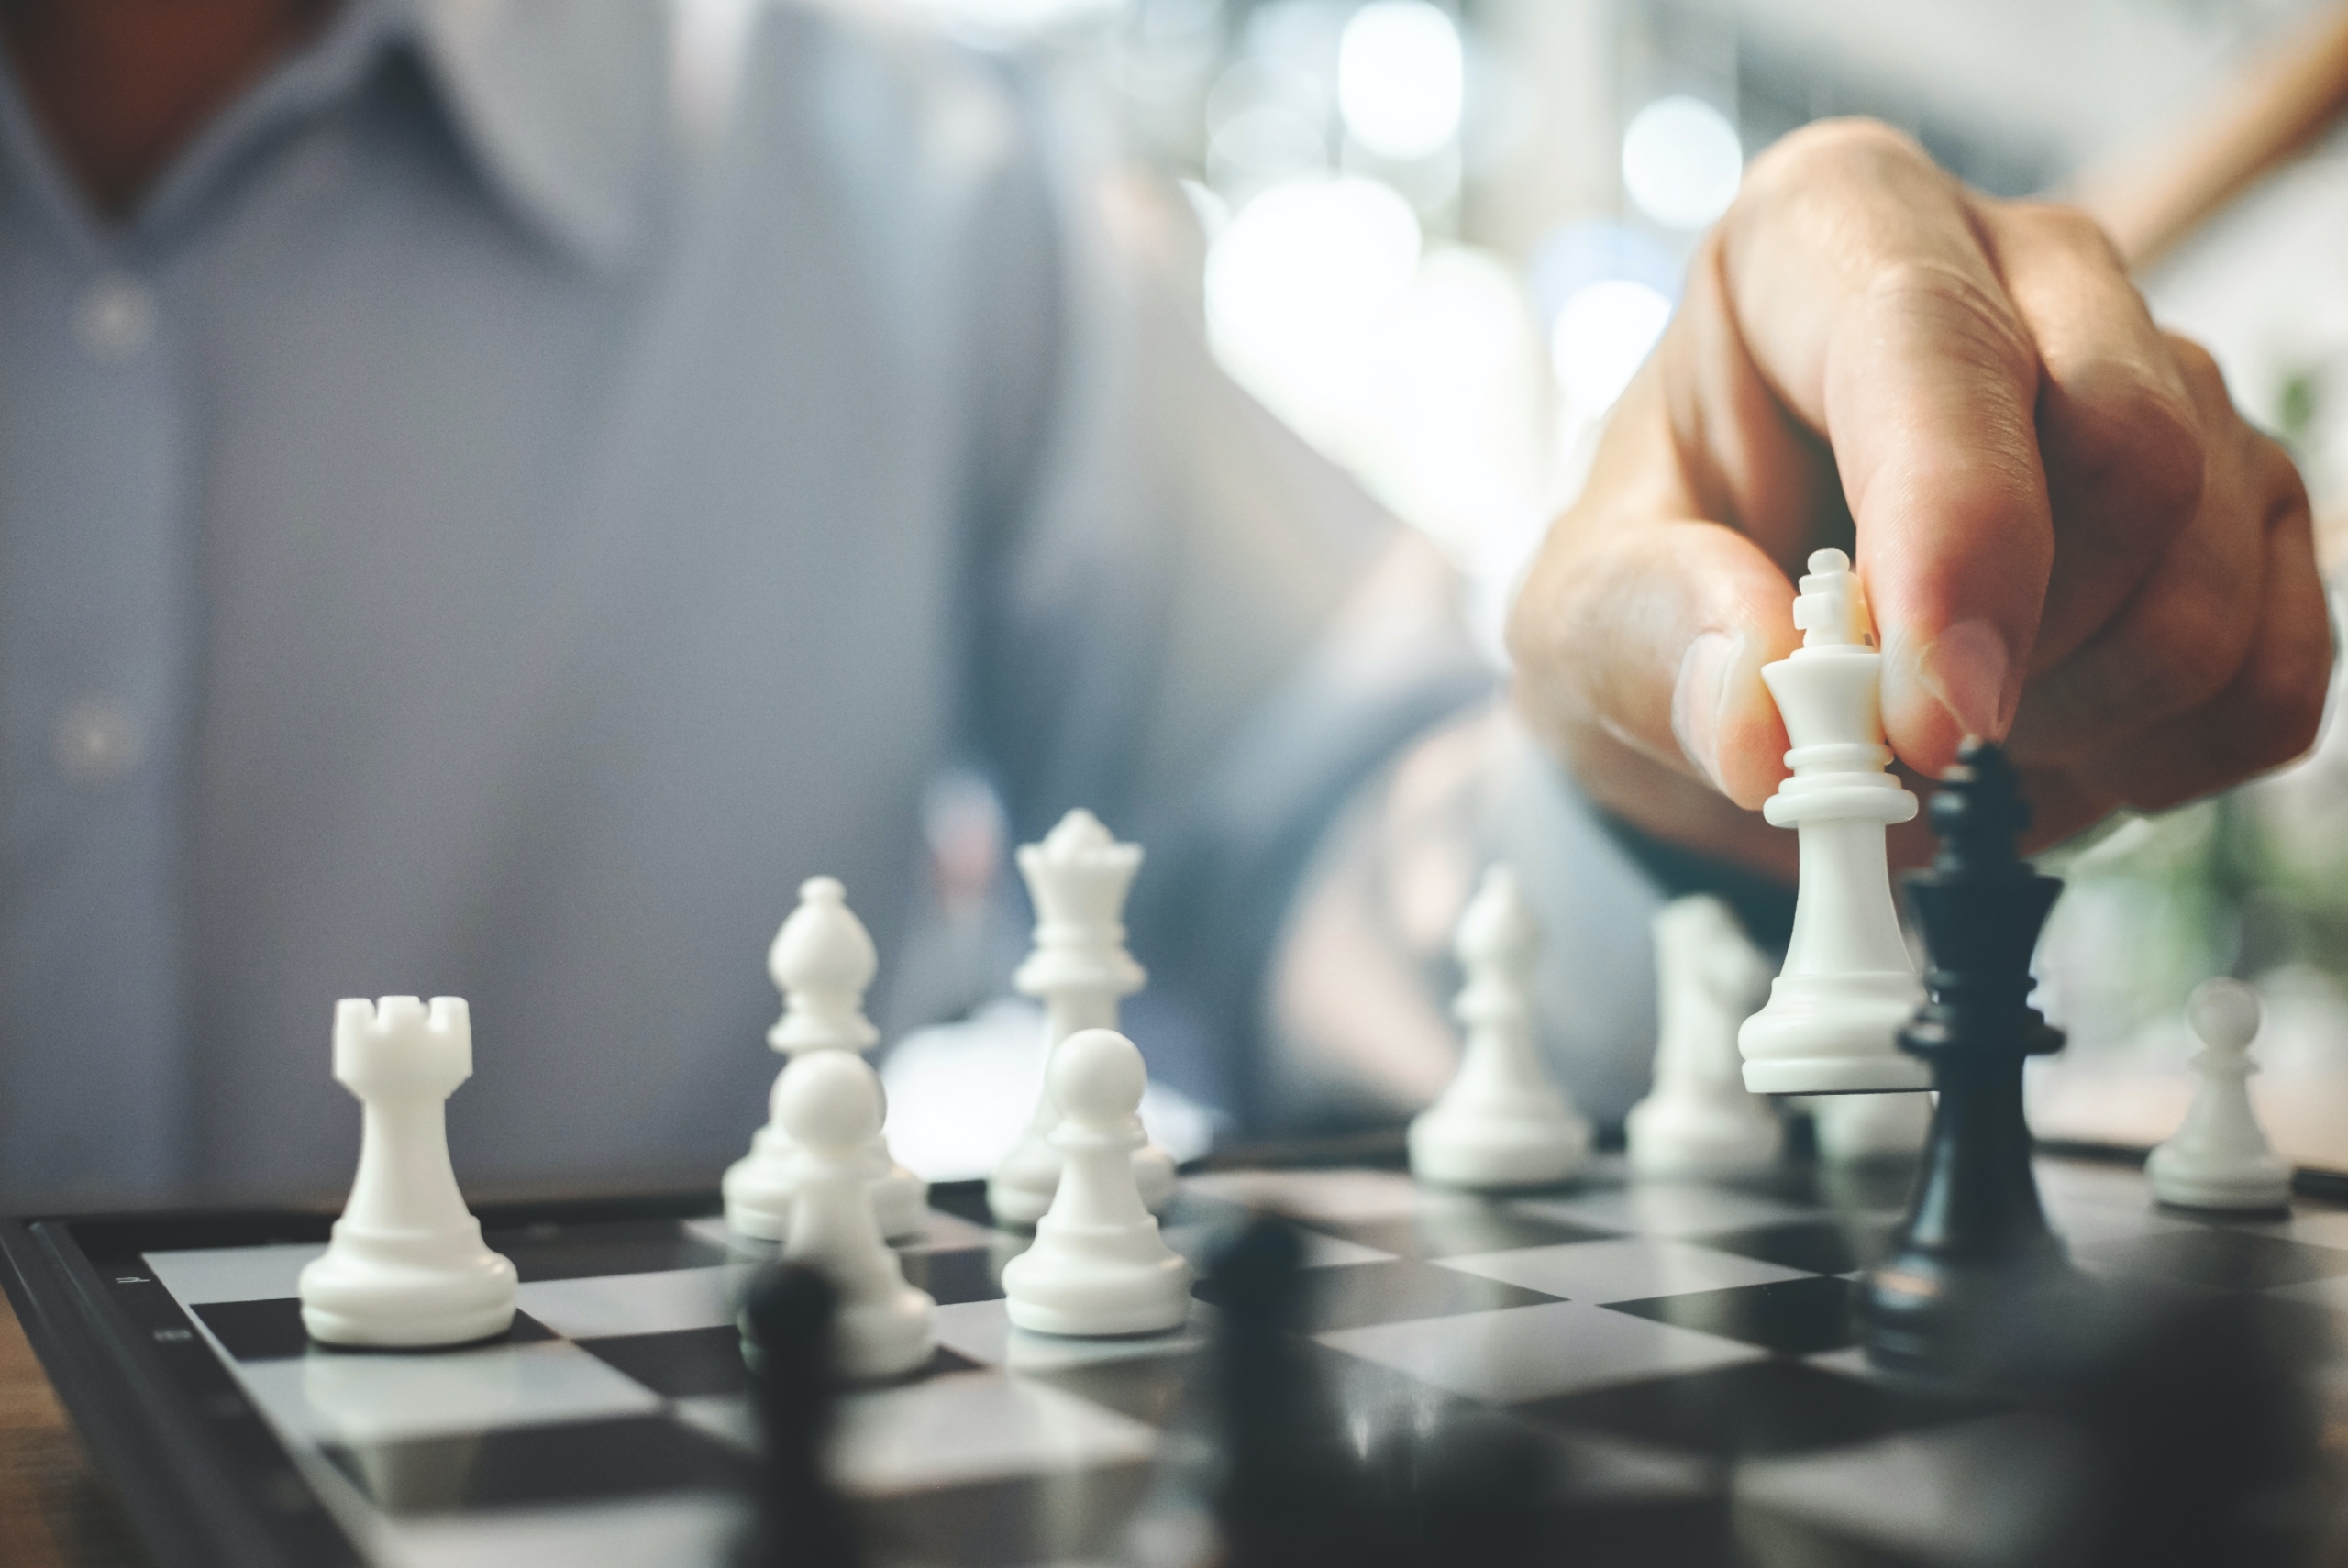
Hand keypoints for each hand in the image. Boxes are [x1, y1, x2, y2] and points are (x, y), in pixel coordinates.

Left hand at [1507, 119, 2331, 878]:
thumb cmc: (1658, 593)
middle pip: (2123, 438)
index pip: (1928, 335)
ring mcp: (2155, 378)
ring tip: (1954, 734)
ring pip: (2211, 557)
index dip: (1951, 526)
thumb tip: (1761, 720)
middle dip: (2019, 640)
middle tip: (1904, 738)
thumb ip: (1651, 645)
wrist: (1746, 670)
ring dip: (2082, 709)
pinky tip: (2056, 743)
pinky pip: (2272, 663)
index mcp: (1824, 234)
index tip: (1928, 708)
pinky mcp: (2240, 507)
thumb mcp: (1579, 624)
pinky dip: (2167, 753)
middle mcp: (2016, 270)